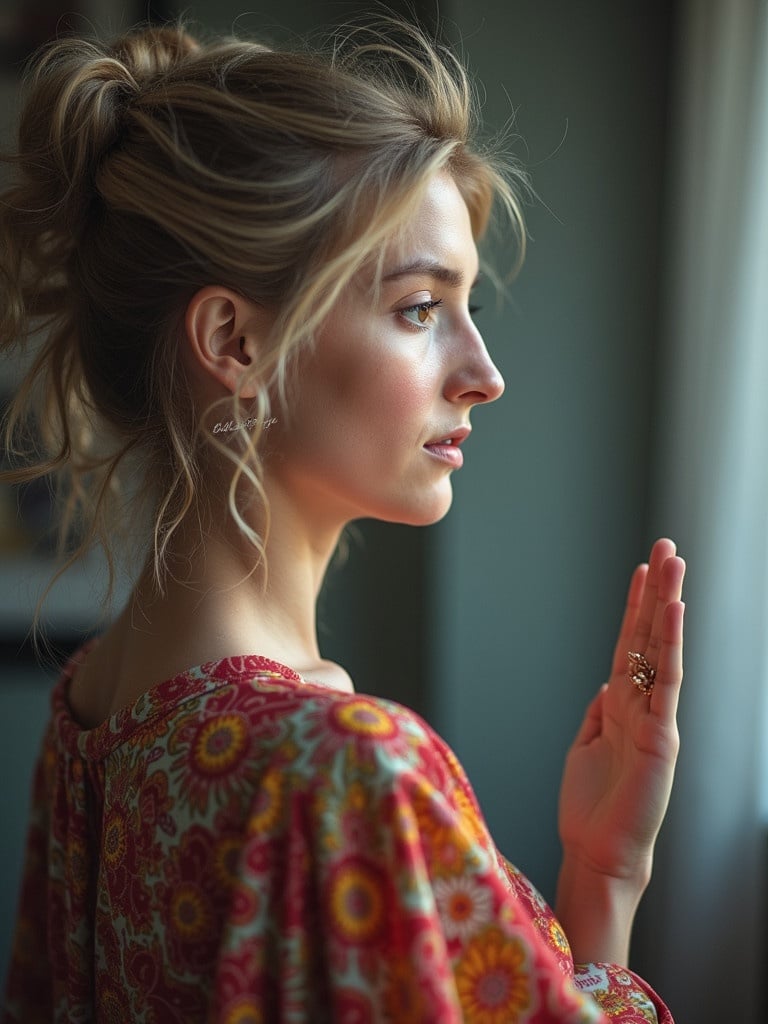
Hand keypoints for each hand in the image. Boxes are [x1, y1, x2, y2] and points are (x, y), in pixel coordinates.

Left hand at [555, 539, 684, 962]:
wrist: (598, 851)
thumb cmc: (591, 806)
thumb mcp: (587, 744)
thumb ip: (601, 711)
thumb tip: (608, 682)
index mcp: (623, 704)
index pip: (631, 644)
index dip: (635, 606)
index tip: (641, 569)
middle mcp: (643, 704)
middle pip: (651, 636)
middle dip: (657, 591)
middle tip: (666, 546)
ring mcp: (656, 717)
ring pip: (663, 649)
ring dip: (668, 604)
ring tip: (675, 564)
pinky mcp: (662, 736)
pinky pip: (667, 681)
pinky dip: (671, 645)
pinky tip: (674, 612)